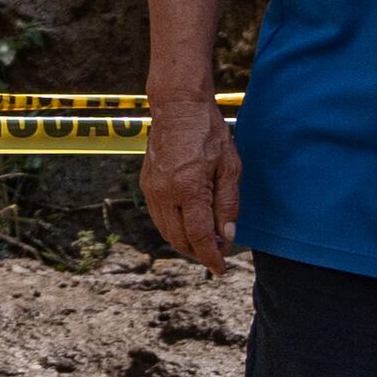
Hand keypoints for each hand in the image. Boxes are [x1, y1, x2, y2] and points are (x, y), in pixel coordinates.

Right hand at [141, 99, 238, 273]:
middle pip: (179, 239)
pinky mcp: (146, 185)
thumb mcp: (230, 167)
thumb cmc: (208, 133)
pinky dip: (174, 228)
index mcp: (188, 188)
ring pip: (166, 231)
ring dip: (185, 242)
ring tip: (205, 241)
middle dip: (198, 253)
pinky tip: (190, 224)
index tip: (220, 269)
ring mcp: (152, 189)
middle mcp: (165, 192)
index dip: (210, 257)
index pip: (199, 236)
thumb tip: (226, 236)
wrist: (177, 107)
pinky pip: (159, 218)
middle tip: (218, 253)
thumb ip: (228, 204)